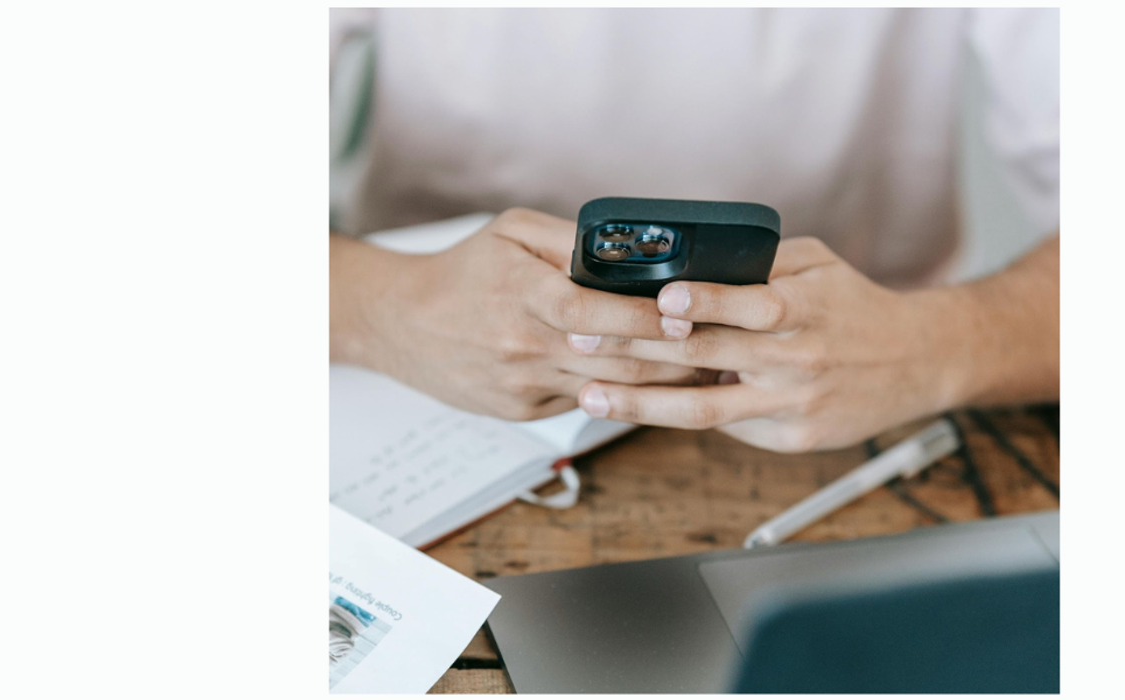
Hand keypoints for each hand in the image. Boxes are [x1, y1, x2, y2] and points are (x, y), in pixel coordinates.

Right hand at [331, 208, 702, 420]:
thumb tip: (633, 249)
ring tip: (708, 366)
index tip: (686, 312)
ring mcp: (524, 384)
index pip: (592, 310)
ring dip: (664, 382)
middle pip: (614, 359)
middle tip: (722, 344)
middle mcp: (522, 345)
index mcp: (521, 294)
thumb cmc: (464, 271)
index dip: (643, 316)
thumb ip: (571, 239)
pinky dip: (628, 395)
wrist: (402, 325)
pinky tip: (662, 385)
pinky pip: (587, 402)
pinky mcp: (524, 411)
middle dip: (674, 356)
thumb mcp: (512, 232)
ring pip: (610, 389)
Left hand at [565, 237, 981, 451]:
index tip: (659, 298)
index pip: (745, 306)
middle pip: (705, 358)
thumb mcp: (818, 266)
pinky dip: (680, 417)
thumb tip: (692, 262)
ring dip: (640, 402)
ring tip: (590, 394)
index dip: (701, 302)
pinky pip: (727, 429)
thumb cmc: (856, 307)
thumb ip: (760, 266)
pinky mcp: (792, 438)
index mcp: (802, 310)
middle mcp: (795, 360)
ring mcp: (791, 405)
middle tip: (581, 343)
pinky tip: (636, 408)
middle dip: (637, 350)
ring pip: (703, 410)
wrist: (920, 362)